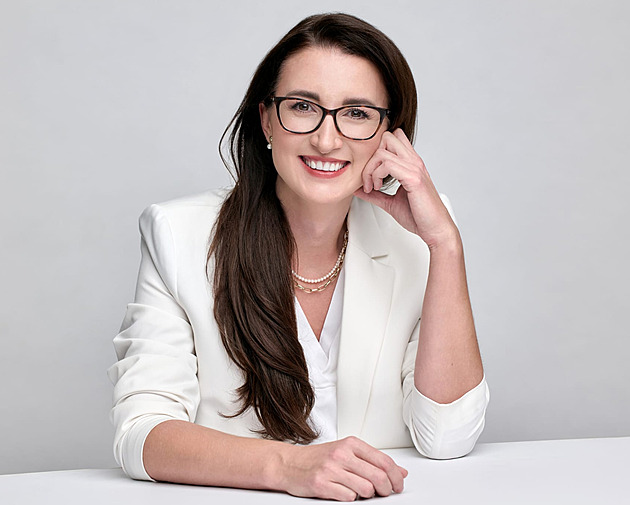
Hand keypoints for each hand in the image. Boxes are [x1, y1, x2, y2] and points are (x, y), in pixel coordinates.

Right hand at [279, 436, 407, 500]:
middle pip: (378, 477)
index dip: (396, 476)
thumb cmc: (319, 458)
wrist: (289, 463)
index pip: (384, 461)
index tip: (398, 485)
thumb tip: (400, 471)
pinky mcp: (321, 484)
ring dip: (368, 495)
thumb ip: (373, 461)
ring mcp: (331, 469)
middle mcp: (341, 454)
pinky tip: (345, 493)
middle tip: (384, 493)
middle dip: (386, 489)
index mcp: (351, 444)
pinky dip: (351, 498)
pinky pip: (348, 498)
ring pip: (366, 489)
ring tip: (361, 492)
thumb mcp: (347, 452)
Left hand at [355, 129, 458, 249]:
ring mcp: (414, 168)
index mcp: (411, 164)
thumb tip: (357, 189)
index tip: (371, 172)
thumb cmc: (419, 216)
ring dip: (370, 169)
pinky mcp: (413, 178)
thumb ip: (375, 194)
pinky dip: (376, 175)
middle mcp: (414, 162)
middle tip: (369, 179)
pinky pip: (387, 164)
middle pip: (387, 137)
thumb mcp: (390, 202)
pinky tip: (377, 188)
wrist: (435, 229)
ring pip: (382, 151)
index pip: (394, 137)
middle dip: (371, 157)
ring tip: (373, 186)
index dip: (377, 149)